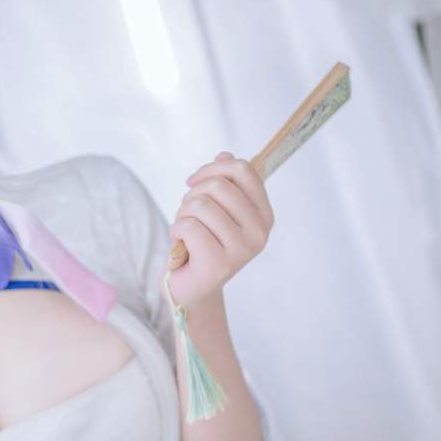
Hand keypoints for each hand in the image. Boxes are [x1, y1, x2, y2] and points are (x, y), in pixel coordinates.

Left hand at [164, 151, 273, 307]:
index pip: (243, 170)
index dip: (213, 168)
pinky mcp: (219, 264)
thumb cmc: (202, 243)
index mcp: (264, 215)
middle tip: (188, 214)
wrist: (190, 286)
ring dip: (183, 214)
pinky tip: (181, 244)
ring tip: (186, 231)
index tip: (194, 181)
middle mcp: (259, 232)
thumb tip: (225, 154)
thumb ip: (223, 182)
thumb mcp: (214, 208)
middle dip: (193, 194)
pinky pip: (188, 226)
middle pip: (219, 185)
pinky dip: (176, 231)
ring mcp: (242, 250)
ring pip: (201, 205)